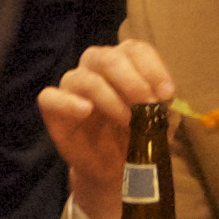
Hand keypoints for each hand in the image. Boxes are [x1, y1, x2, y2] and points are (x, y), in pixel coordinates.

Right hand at [38, 39, 178, 218]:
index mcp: (123, 62)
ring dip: (110, 98)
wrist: (114, 168)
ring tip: (128, 120)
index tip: (167, 93)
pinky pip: (50, 97)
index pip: (135, 50)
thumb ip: (163, 109)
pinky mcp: (53, 108)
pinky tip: (85, 110)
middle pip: (109, 58)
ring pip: (85, 78)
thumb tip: (165, 101)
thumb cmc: (136, 137)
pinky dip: (67, 102)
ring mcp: (73, 85)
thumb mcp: (158, 124)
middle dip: (133, 81)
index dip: (153, 68)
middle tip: (148, 105)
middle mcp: (96, 67)